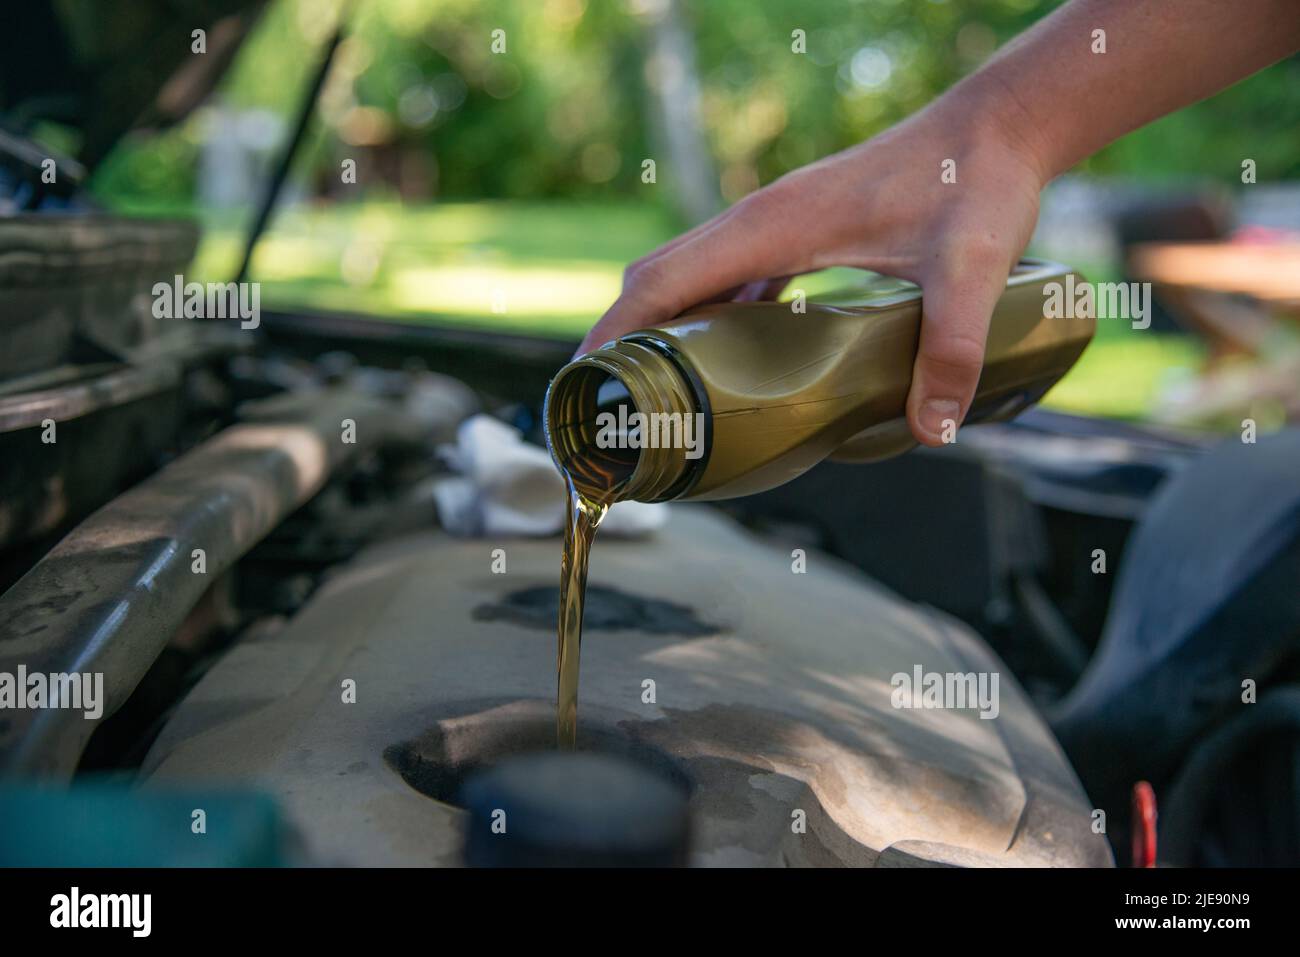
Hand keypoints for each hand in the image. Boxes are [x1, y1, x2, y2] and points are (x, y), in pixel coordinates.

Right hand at [576, 92, 1047, 446]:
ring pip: (690, 272)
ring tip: (657, 391)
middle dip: (623, 336)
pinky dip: (708, 313)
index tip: (586, 382)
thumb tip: (932, 430)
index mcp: (772, 226)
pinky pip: (729, 272)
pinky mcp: (798, 229)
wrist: (997, 128)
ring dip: (663, 324)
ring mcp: (776, 221)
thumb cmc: (975, 183)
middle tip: (614, 405)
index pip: (662, 279)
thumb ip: (950, 349)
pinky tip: (729, 356)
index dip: (616, 331)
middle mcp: (760, 219)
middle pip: (658, 276)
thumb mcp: (969, 270)